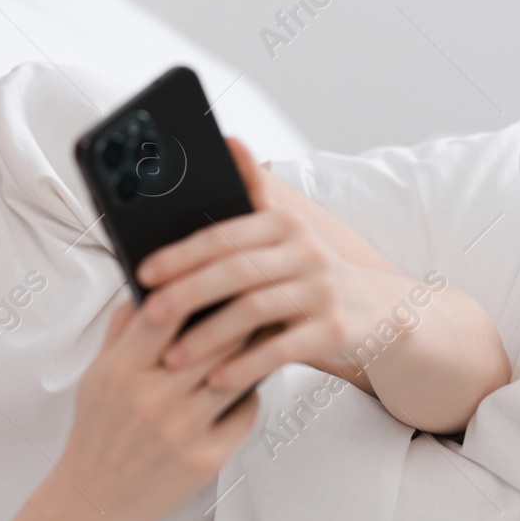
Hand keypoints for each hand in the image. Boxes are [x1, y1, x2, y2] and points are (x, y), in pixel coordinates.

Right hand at [58, 298, 258, 520]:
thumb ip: (122, 332)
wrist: (94, 503)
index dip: (193, 286)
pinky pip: (246, 411)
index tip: (215, 271)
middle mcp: (151, 399)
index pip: (163, 312)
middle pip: (212, 338)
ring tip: (268, 330)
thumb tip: (151, 287)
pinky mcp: (206, 459)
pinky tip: (250, 381)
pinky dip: (252, 392)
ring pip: (236, 372)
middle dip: (239, 312)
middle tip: (261, 291)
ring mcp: (181, 430)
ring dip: (256, 349)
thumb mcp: (95, 377)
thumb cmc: (97, 434)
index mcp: (120, 372)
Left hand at [134, 137, 389, 395]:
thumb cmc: (306, 274)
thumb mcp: (282, 232)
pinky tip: (216, 381)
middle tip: (150, 315)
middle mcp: (306, 250)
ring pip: (256, 309)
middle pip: (236, 270)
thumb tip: (227, 139)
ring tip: (172, 358)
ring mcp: (323, 290)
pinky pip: (283, 349)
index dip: (181, 254)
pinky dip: (246, 366)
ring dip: (210, 336)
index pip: (224, 235)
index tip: (143, 274)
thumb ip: (251, 194)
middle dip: (188, 293)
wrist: (376, 312)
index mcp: (283, 224)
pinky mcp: (335, 329)